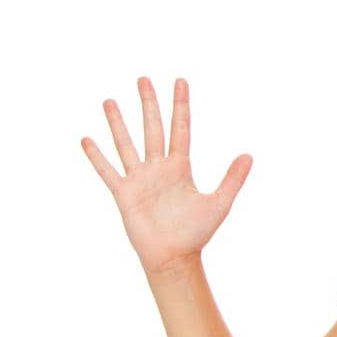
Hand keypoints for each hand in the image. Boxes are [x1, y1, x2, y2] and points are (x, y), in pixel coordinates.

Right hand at [80, 76, 252, 278]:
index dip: (180, 105)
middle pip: (153, 128)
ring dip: (118, 123)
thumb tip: (249, 154)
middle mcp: (158, 168)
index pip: (181, 128)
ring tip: (109, 100)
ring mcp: (140, 179)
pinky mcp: (124, 194)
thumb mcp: (219, 203)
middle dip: (148, 104)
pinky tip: (86, 139)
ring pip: (127, 144)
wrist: (174, 257)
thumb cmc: (196, 233)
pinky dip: (97, 157)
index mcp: (181, 167)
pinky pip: (108, 171)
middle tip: (143, 79)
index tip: (180, 82)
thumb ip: (232, 179)